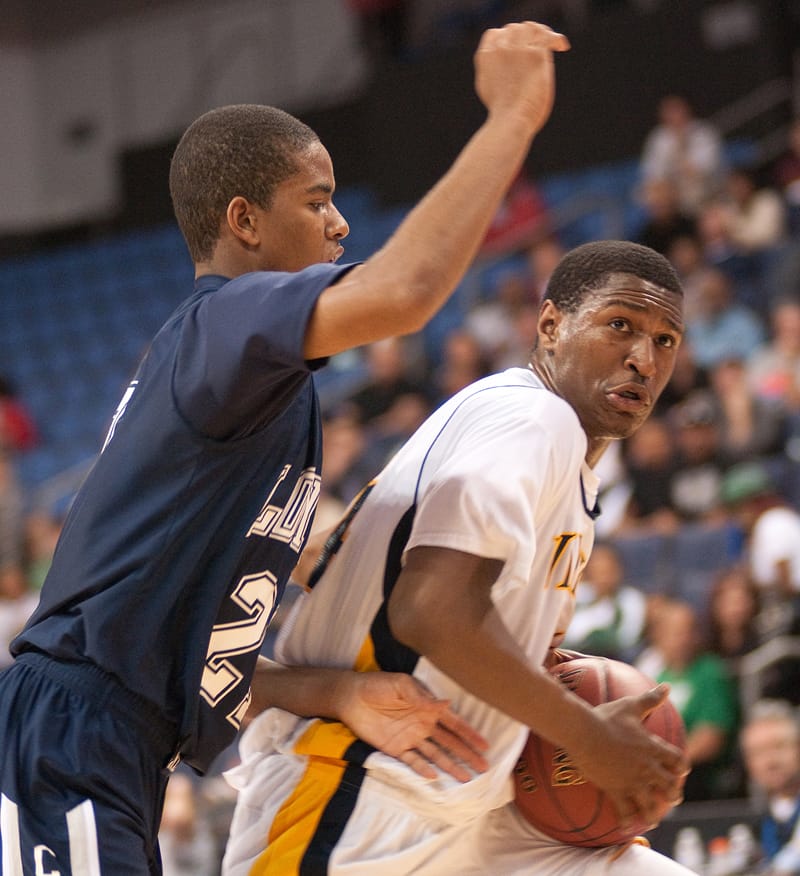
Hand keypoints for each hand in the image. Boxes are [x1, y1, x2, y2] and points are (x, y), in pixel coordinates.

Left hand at [335, 671, 488, 782]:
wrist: (352, 697)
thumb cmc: (378, 685)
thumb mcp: (401, 685)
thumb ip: (422, 697)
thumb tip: (447, 703)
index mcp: (427, 707)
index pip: (453, 723)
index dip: (469, 734)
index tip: (485, 745)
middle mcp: (423, 725)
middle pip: (450, 742)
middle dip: (467, 753)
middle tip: (484, 767)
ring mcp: (410, 738)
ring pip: (436, 755)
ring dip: (450, 765)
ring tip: (466, 779)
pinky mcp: (395, 749)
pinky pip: (412, 761)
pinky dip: (423, 768)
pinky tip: (434, 776)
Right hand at [474, 21, 569, 136]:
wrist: (510, 121)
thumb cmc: (501, 114)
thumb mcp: (488, 88)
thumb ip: (494, 71)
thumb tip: (500, 66)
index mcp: (485, 57)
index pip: (494, 33)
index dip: (506, 37)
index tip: (517, 45)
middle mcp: (500, 49)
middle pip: (514, 29)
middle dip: (526, 36)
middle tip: (537, 46)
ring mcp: (517, 50)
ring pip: (530, 28)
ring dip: (541, 34)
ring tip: (550, 44)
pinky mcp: (535, 55)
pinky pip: (547, 37)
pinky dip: (556, 39)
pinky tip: (562, 47)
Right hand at [566, 685, 688, 829]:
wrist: (582, 731)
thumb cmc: (606, 717)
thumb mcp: (630, 706)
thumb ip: (650, 699)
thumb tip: (667, 686)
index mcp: (652, 748)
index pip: (678, 761)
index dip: (681, 767)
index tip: (680, 770)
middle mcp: (646, 767)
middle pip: (670, 786)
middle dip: (673, 793)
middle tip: (671, 797)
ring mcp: (632, 781)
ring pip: (652, 804)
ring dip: (654, 812)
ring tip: (652, 818)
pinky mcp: (616, 790)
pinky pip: (625, 812)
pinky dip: (627, 821)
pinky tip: (626, 827)